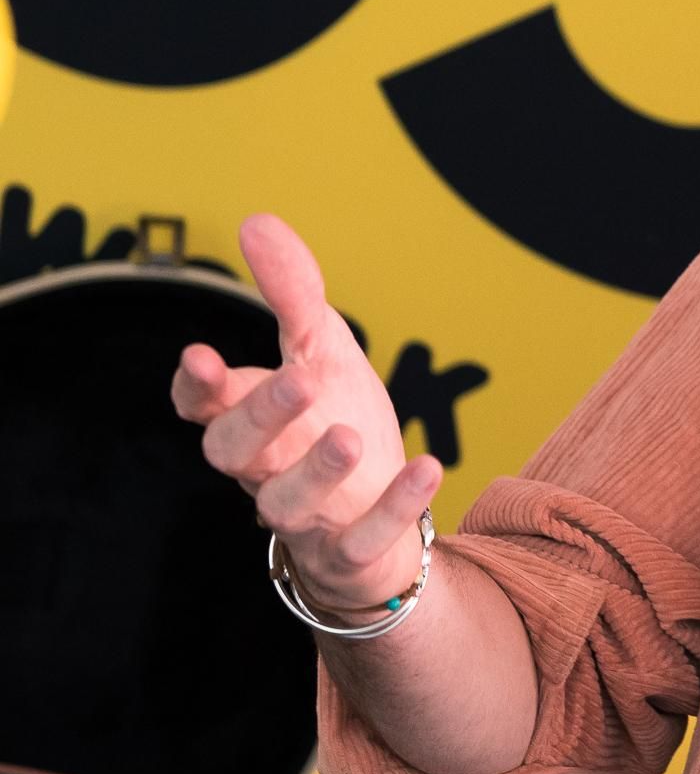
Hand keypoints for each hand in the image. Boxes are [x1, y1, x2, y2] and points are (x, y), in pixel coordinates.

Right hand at [173, 213, 441, 611]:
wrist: (375, 518)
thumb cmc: (334, 421)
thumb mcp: (322, 349)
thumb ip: (291, 292)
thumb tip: (255, 222)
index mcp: (250, 421)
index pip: (202, 408)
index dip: (196, 386)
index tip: (201, 356)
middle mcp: (265, 471)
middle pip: (235, 452)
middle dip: (260, 416)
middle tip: (299, 381)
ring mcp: (306, 517)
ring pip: (287, 504)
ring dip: (318, 470)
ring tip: (350, 436)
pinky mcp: (351, 551)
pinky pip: (364, 538)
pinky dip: (397, 506)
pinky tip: (429, 466)